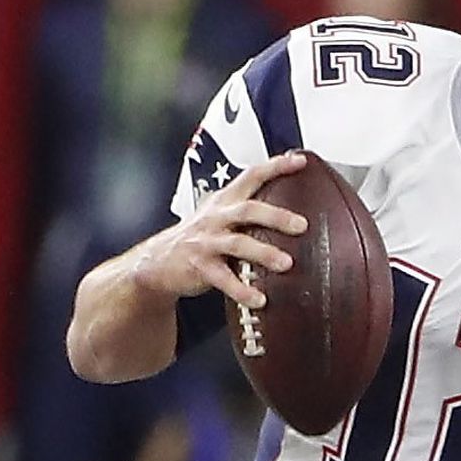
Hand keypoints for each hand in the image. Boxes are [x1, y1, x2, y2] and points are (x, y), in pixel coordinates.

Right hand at [130, 152, 308, 311]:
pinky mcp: (200, 266)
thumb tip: (289, 212)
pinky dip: (243, 290)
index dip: (275, 167)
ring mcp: (207, 242)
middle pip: (248, 210)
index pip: (251, 176)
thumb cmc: (198, 239)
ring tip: (286, 264)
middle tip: (301, 225)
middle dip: (276, 216)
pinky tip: (259, 299)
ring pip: (238, 243)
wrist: (158, 261)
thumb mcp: (219, 216)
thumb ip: (246, 210)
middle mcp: (216, 217)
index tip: (300, 161)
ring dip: (263, 253)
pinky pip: (224, 279)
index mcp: (224, 201)